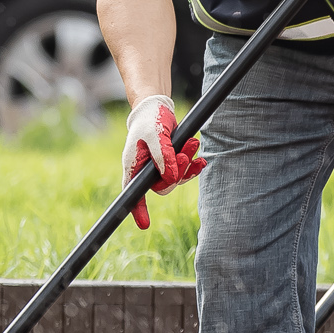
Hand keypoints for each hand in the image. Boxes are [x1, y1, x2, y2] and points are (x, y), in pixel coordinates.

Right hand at [120, 94, 205, 230]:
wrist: (157, 108)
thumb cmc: (150, 120)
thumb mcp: (154, 135)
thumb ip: (163, 155)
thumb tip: (172, 176)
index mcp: (133, 166)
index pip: (132, 193)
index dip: (137, 209)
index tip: (144, 224)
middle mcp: (145, 171)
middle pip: (162, 186)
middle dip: (177, 173)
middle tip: (183, 155)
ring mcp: (159, 167)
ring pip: (176, 178)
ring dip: (187, 164)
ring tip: (193, 144)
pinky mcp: (171, 161)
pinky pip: (184, 171)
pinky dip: (194, 165)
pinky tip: (200, 158)